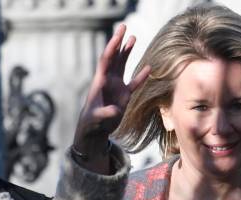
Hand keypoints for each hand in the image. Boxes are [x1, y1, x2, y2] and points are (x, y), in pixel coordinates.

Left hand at [73, 24, 150, 169]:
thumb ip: (105, 113)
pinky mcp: (123, 96)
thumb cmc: (91, 123)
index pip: (106, 60)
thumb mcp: (96, 118)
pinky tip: (148, 67)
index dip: (112, 48)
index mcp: (100, 82)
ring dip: (128, 52)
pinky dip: (141, 76)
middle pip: (114, 58)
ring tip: (133, 38)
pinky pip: (134, 83)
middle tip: (124, 27)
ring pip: (122, 66)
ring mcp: (116, 87)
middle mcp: (108, 81)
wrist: (94, 131)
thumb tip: (115, 110)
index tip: (118, 36)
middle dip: (119, 43)